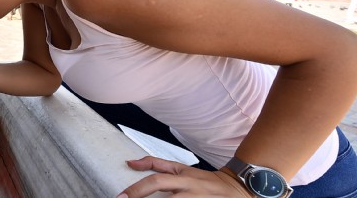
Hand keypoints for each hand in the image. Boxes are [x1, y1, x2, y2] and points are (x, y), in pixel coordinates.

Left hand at [117, 156, 250, 197]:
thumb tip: (130, 163)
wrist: (236, 190)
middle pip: (165, 197)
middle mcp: (190, 191)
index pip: (156, 181)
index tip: (120, 197)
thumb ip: (155, 164)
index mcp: (183, 178)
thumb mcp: (181, 169)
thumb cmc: (203, 180)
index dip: (136, 190)